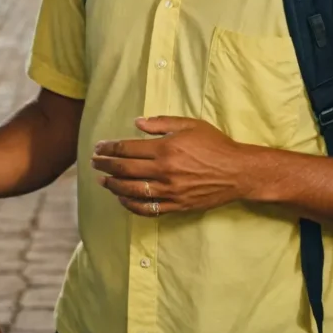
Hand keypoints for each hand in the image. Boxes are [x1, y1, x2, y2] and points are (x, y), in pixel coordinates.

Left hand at [91, 116, 251, 216]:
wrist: (238, 172)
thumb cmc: (216, 145)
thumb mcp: (190, 125)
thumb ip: (162, 123)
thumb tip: (137, 123)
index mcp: (166, 148)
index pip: (127, 149)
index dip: (109, 148)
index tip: (99, 147)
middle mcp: (164, 171)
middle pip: (124, 170)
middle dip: (104, 165)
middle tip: (94, 162)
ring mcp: (170, 191)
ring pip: (131, 191)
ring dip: (112, 185)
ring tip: (103, 180)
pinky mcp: (177, 205)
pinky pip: (148, 209)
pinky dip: (131, 204)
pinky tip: (122, 198)